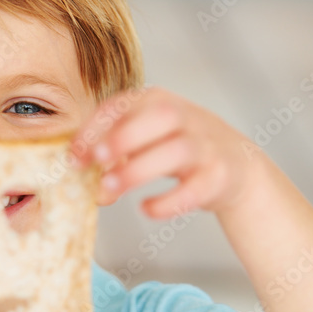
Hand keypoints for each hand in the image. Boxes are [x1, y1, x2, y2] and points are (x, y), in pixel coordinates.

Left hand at [68, 86, 252, 218]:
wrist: (238, 166)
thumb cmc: (181, 149)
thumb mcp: (148, 139)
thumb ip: (116, 155)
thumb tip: (89, 183)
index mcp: (159, 102)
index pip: (124, 104)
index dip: (96, 128)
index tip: (74, 155)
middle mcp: (186, 118)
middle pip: (158, 116)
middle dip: (123, 137)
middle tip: (96, 161)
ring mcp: (206, 146)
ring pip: (176, 151)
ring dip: (139, 170)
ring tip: (111, 189)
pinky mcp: (219, 177)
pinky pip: (195, 188)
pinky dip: (169, 201)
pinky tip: (146, 209)